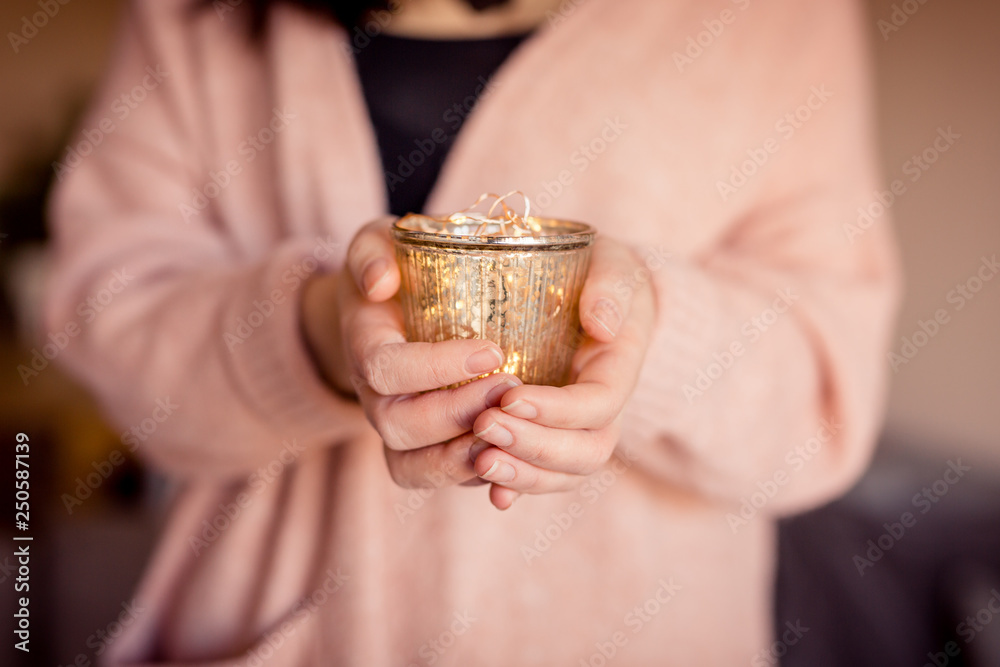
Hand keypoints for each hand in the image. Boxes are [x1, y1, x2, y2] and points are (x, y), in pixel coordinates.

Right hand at [301, 217, 522, 488]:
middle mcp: (374, 394)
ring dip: (462, 456)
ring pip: (412, 465)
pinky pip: (434, 478)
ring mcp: (396, 426)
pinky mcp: (421, 447)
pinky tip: (512, 457)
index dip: (434, 367)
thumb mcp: (379, 241)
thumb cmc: (395, 265)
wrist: (387, 304)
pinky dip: (470, 477)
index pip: (385, 368)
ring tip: (514, 432)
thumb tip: (381, 282)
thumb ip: (374, 252)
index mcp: (366, 344)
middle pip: (398, 425)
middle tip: (511, 389)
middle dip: (455, 414)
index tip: (492, 350)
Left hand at [469, 238, 656, 508]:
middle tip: (484, 424)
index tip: (511, 396)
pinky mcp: (546, 439)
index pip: (599, 405)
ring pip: (562, 474)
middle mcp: (602, 412)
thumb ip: (610, 287)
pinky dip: (516, 487)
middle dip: (535, 446)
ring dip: (522, 473)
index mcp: (617, 370)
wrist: (593, 294)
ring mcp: (575, 432)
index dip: (558, 409)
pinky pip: (539, 477)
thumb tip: (602, 323)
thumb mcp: (612, 265)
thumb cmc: (599, 273)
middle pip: (584, 452)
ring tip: (479, 458)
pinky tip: (489, 491)